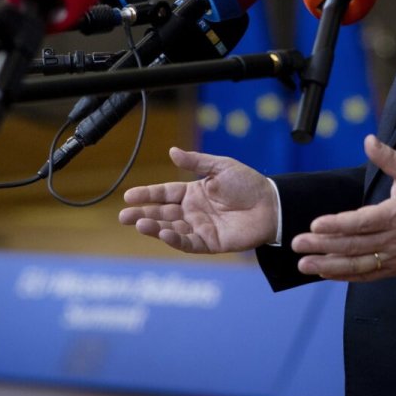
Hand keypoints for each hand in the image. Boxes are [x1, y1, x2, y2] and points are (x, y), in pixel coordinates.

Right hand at [118, 147, 276, 253]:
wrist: (272, 204)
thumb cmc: (248, 184)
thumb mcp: (220, 167)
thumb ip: (196, 162)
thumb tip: (172, 151)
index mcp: (192, 193)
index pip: (164, 194)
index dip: (147, 195)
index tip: (128, 196)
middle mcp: (193, 212)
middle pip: (162, 213)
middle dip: (142, 214)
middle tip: (124, 216)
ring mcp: (200, 228)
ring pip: (171, 229)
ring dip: (155, 227)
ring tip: (140, 224)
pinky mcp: (211, 243)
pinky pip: (189, 243)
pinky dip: (175, 240)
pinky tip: (163, 233)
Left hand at [290, 135, 395, 279]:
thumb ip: (388, 157)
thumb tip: (368, 140)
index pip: (363, 222)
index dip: (338, 224)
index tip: (315, 224)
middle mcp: (395, 239)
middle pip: (354, 245)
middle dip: (323, 245)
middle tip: (297, 243)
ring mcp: (395, 257)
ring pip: (357, 264)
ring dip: (328, 265)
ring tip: (303, 264)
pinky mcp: (394, 268)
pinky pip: (366, 274)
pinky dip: (344, 275)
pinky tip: (324, 272)